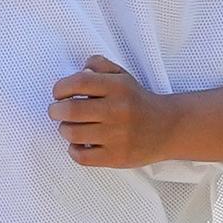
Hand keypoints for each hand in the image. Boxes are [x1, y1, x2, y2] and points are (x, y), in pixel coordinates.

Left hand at [50, 55, 169, 169]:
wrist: (167, 128)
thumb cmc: (136, 100)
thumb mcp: (122, 76)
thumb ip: (99, 65)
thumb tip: (79, 69)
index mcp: (118, 87)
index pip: (78, 82)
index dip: (60, 88)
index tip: (58, 94)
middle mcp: (117, 110)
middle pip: (71, 110)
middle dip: (55, 110)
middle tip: (56, 111)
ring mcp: (117, 136)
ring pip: (73, 134)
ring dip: (64, 129)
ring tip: (70, 127)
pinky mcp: (116, 157)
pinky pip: (82, 156)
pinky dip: (74, 150)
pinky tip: (80, 144)